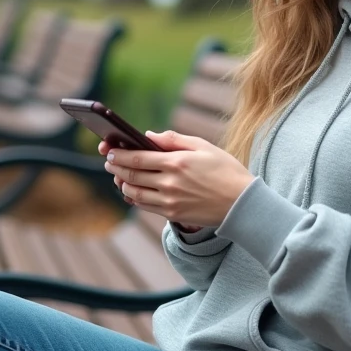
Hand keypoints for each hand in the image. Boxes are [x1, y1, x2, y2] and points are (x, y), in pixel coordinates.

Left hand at [101, 131, 254, 228]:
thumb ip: (174, 139)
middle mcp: (170, 182)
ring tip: (118, 177)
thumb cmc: (225, 170)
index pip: (137, 157)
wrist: (242, 203)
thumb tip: (149, 135)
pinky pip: (145, 206)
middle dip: (116, 167)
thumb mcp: (204, 146)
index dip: (119, 154)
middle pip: (132, 175)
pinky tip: (132, 192)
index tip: (110, 150)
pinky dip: (134, 199)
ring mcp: (170, 201)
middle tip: (108, 162)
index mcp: (176, 162)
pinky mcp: (173, 214)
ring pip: (135, 193)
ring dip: (122, 184)